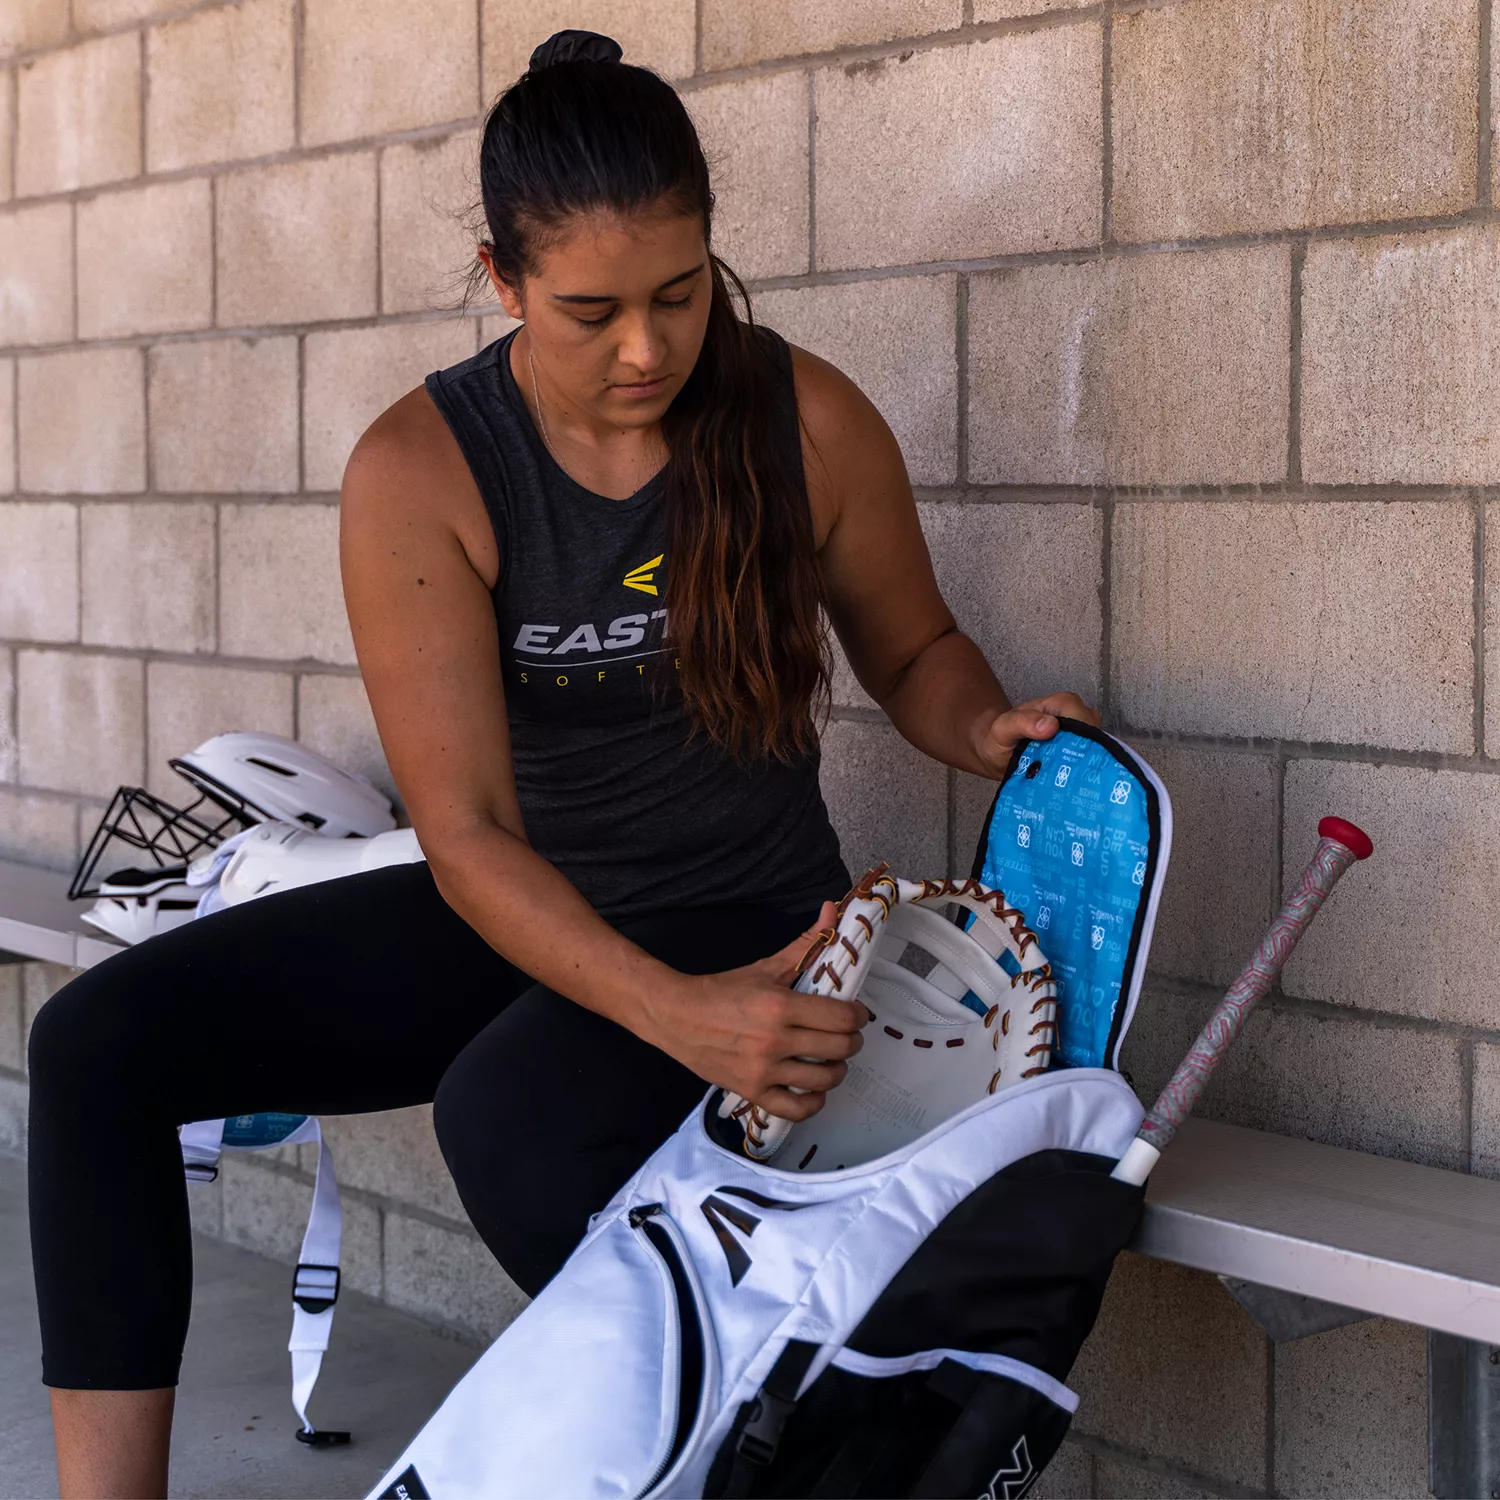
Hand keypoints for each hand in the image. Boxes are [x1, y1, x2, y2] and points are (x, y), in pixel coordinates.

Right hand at [639, 902, 866, 1121]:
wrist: (676, 1016)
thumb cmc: (722, 990)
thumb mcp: (765, 966)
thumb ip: (804, 943)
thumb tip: (834, 909)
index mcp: (780, 1006)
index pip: (841, 1018)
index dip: (857, 1015)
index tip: (855, 1013)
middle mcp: (774, 1040)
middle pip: (840, 1048)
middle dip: (852, 1041)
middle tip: (846, 1034)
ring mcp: (763, 1070)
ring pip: (824, 1080)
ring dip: (836, 1070)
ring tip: (831, 1059)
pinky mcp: (752, 1091)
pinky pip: (795, 1110)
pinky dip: (812, 1103)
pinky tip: (813, 1089)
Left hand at [971, 691, 1099, 777]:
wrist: (996, 753)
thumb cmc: (1000, 736)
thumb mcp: (1003, 727)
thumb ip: (1022, 722)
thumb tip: (1050, 725)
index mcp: (1060, 705)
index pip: (1082, 716)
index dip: (1079, 735)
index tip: (1067, 755)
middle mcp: (1074, 718)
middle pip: (1094, 735)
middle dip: (1084, 754)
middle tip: (1066, 773)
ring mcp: (1078, 737)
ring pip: (1095, 750)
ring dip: (1083, 765)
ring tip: (1067, 780)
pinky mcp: (1078, 754)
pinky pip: (1088, 762)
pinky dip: (1081, 773)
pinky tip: (1071, 783)